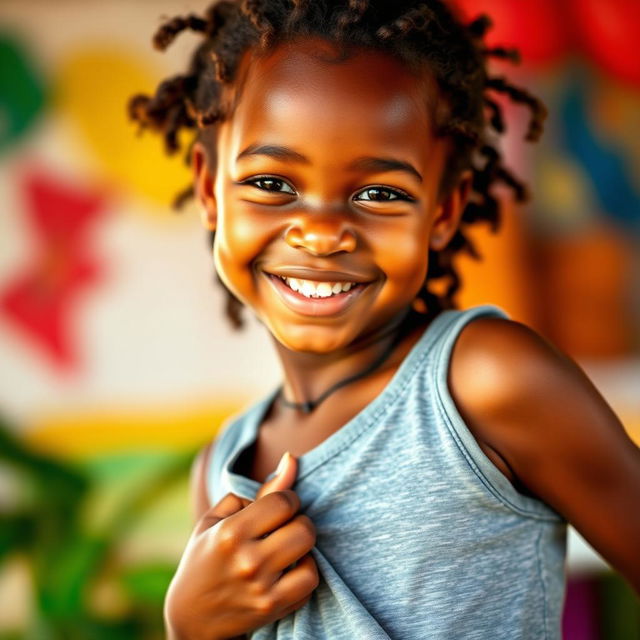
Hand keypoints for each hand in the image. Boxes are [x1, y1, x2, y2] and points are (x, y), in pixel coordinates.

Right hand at [165, 452, 318, 639]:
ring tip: (288, 547)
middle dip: (299, 521)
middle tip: (285, 526)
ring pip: (309, 554)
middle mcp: (247, 560)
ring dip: (304, 547)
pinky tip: (290, 569)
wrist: (191, 616)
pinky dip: (305, 572)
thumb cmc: (207, 555)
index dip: (289, 499)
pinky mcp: (272, 608)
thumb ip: (261, 489)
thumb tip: (292, 459)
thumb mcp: (223, 517)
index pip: (283, 501)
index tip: (281, 506)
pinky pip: (310, 582)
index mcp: (231, 532)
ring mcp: (261, 587)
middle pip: (302, 528)